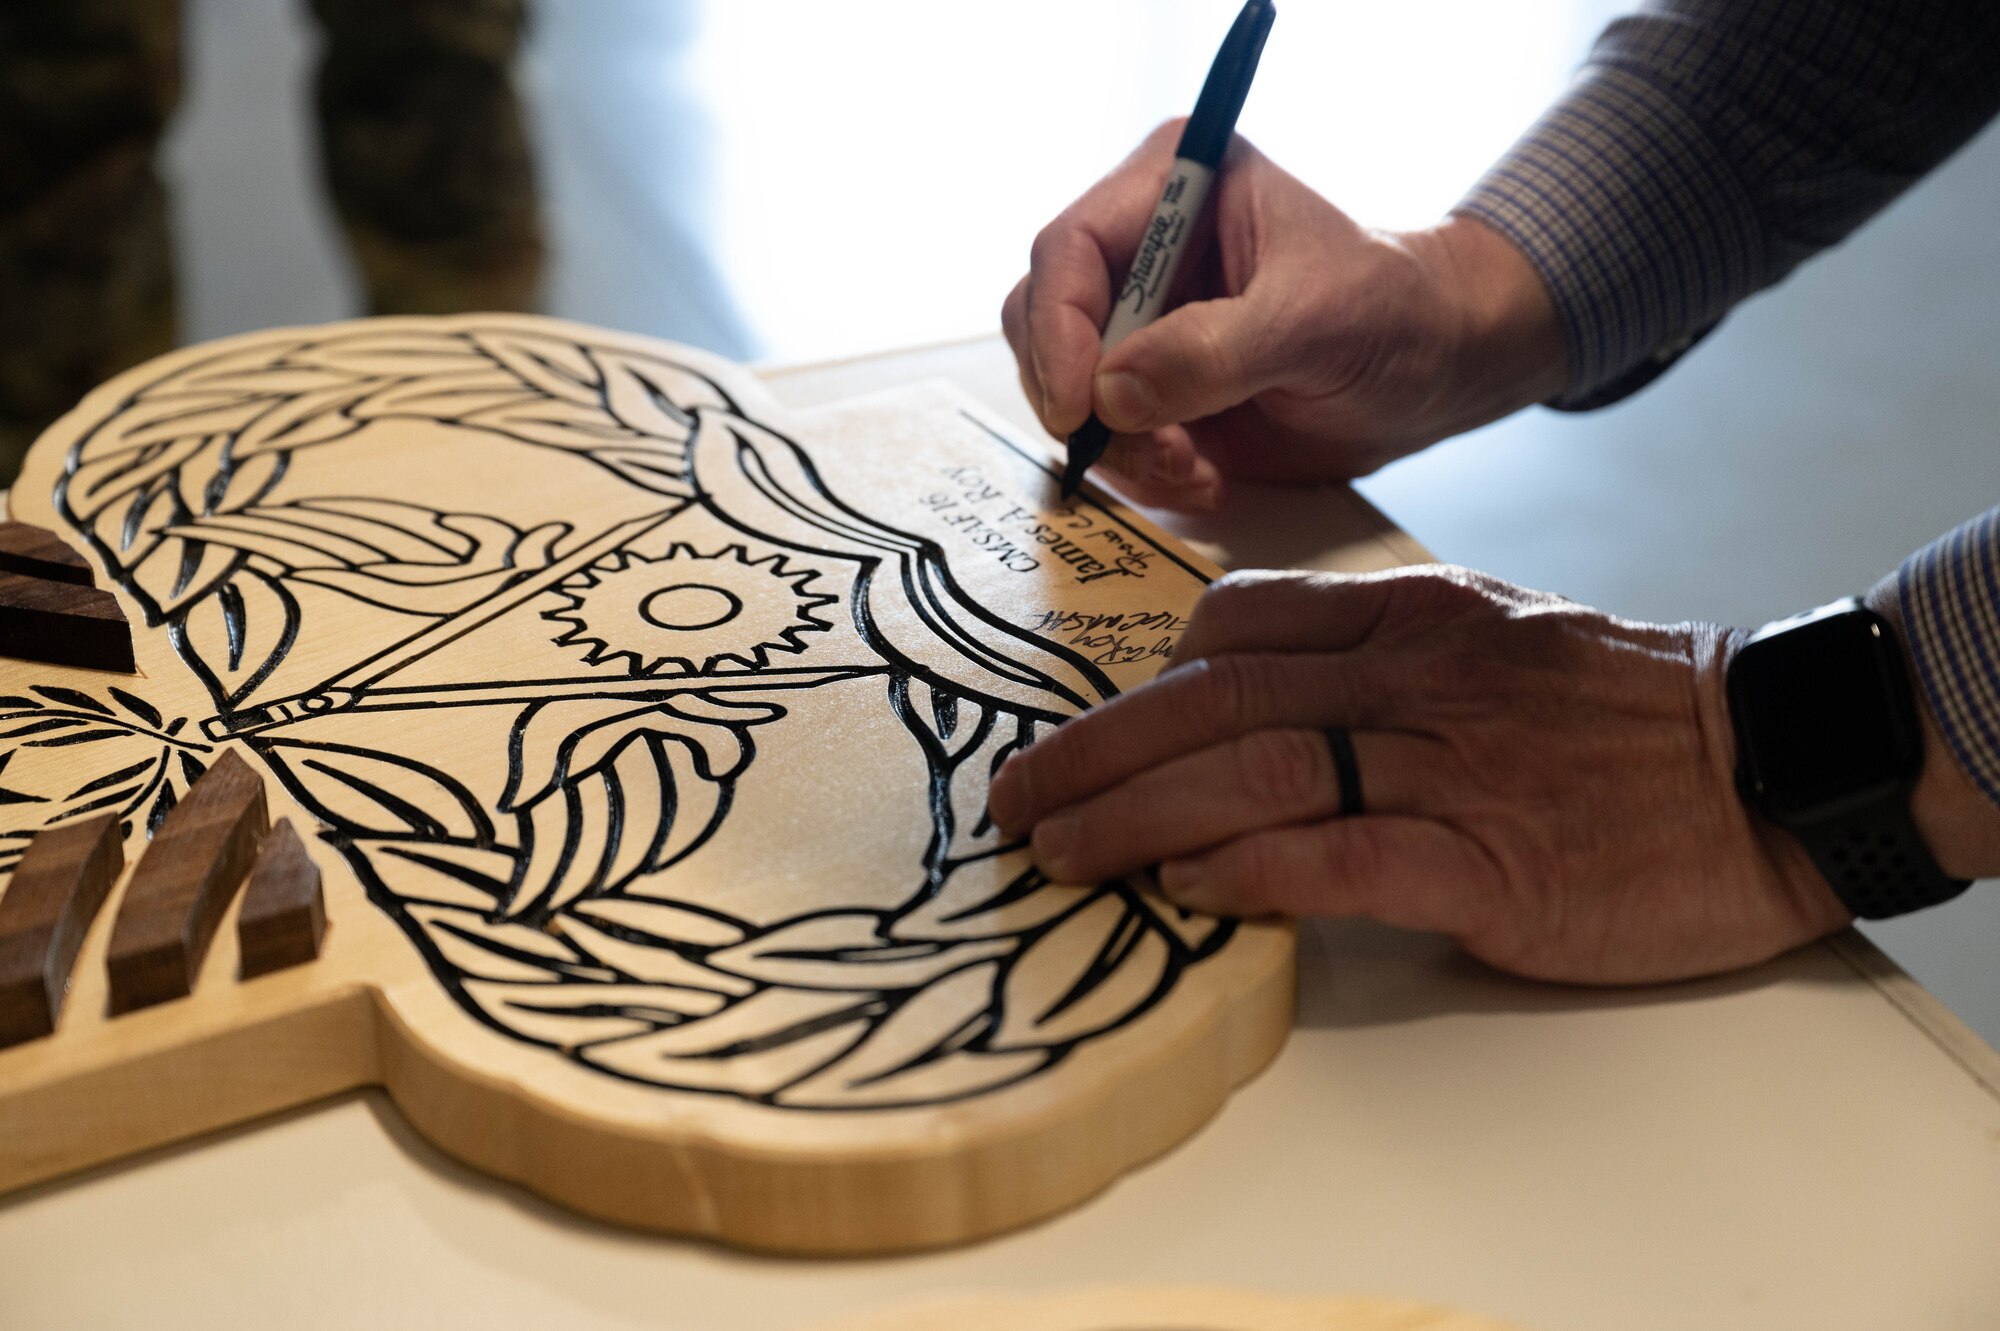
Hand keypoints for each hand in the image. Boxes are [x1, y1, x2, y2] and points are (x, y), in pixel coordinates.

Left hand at [986, 566, 1852, 984]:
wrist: (1770, 765)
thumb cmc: (1625, 713)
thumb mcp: (1495, 634)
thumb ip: (1377, 652)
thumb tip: (1253, 688)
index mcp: (1409, 616)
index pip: (1238, 629)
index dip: (1140, 684)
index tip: (1082, 732)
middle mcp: (1411, 677)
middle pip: (1214, 702)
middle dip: (1097, 752)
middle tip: (1015, 800)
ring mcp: (1449, 764)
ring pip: (1256, 771)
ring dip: (1140, 813)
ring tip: (1063, 850)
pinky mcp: (1490, 860)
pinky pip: (1344, 853)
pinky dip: (1255, 869)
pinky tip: (1188, 888)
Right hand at [1000, 121, 1568, 512]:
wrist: (1433, 372)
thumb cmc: (1394, 311)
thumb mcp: (1316, 320)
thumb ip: (1213, 351)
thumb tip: (1113, 391)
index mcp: (1174, 184)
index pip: (1068, 248)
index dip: (1059, 330)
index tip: (1082, 405)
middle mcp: (1140, 248)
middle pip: (1043, 322)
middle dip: (1086, 401)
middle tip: (1155, 448)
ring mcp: (1139, 323)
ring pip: (1066, 391)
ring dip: (1122, 448)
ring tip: (1195, 467)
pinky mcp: (1149, 388)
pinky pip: (1103, 439)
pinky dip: (1144, 472)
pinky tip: (1206, 475)